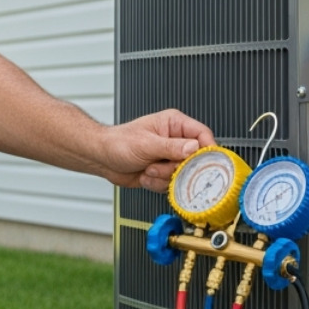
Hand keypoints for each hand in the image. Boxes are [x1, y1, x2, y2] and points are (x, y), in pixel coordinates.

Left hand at [96, 109, 214, 191]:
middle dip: (175, 167)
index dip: (206, 149)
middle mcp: (175, 140)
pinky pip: (171, 184)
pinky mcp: (164, 172)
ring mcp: (170, 157)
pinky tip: (145, 175)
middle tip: (158, 165)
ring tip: (147, 168)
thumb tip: (194, 147)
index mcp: (174, 124)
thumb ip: (171, 147)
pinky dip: (157, 183)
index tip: (203, 162)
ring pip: (183, 174)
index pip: (202, 134)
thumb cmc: (119, 143)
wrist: (103, 158)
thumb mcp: (146, 144)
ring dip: (163, 176)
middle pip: (194, 159)